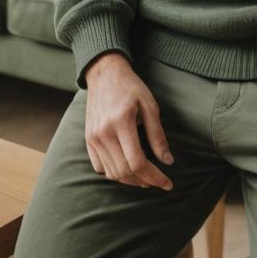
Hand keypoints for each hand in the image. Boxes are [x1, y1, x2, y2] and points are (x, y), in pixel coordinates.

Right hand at [82, 52, 174, 190]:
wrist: (104, 74)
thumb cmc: (130, 87)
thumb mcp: (150, 105)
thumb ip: (158, 135)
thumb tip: (168, 161)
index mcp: (121, 121)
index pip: (137, 162)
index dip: (154, 177)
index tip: (168, 183)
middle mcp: (103, 132)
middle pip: (124, 171)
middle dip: (145, 181)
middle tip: (159, 181)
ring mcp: (93, 137)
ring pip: (112, 173)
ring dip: (131, 180)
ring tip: (146, 176)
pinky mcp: (88, 140)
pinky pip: (100, 167)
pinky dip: (115, 173)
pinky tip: (128, 168)